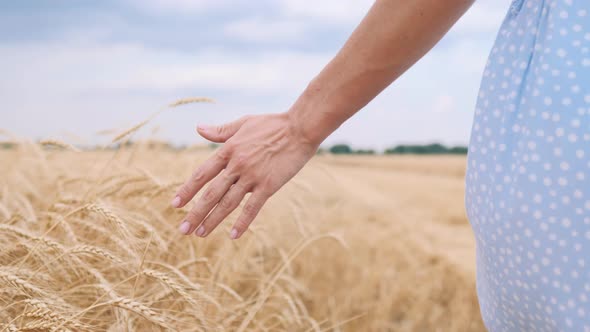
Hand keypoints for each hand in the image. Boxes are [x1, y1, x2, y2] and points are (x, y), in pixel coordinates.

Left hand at [171, 112, 318, 238]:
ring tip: (200, 233)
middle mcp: (237, 165)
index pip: (202, 174)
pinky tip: (233, 236)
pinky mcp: (269, 185)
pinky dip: (242, 222)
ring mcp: (253, 177)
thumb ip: (221, 131)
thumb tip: (199, 128)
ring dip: (212, 220)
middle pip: (211, 193)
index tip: (175, 204)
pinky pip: (252, 208)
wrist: (300, 128)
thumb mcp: (243, 123)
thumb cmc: (272, 124)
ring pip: (228, 203)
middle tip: (183, 229)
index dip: (188, 189)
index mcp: (228, 150)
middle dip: (195, 212)